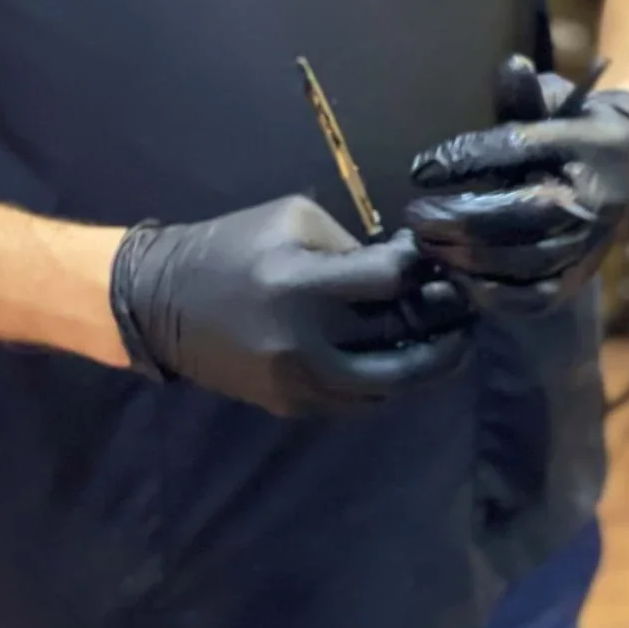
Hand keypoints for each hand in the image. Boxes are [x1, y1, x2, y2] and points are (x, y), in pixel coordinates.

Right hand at [110, 195, 472, 418]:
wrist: (164, 303)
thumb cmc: (232, 246)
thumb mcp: (291, 220)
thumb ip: (351, 245)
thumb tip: (406, 267)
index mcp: (300, 284)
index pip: (391, 282)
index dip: (423, 269)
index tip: (436, 260)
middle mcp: (304, 344)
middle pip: (401, 341)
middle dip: (443, 323)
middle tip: (465, 307)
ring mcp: (298, 384)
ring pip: (389, 384)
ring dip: (426, 362)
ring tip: (448, 339)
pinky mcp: (292, 407)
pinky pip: (358, 399)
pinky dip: (387, 379)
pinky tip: (402, 356)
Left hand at [404, 57, 628, 302]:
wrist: (627, 178)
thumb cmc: (573, 133)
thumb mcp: (556, 102)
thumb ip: (526, 93)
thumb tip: (511, 65)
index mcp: (589, 145)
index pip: (521, 149)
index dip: (467, 158)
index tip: (422, 168)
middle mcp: (593, 199)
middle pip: (523, 214)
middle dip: (460, 218)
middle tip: (414, 216)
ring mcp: (587, 246)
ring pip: (525, 261)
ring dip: (467, 258)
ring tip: (425, 244)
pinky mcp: (576, 280)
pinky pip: (533, 298)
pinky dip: (489, 294)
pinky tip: (454, 276)